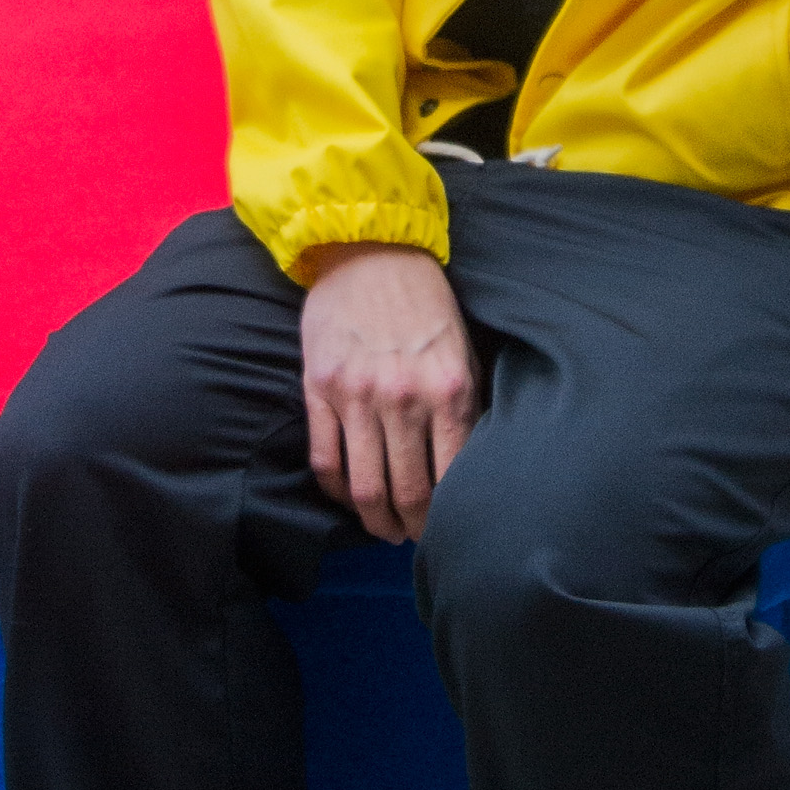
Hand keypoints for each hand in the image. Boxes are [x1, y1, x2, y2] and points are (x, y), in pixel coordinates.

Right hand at [299, 243, 478, 542]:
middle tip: (412, 539)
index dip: (447, 516)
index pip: (451, 478)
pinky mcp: (320, 388)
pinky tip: (348, 498)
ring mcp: (357, 395)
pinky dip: (335, 491)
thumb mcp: (464, 350)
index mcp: (449, 390)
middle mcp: (403, 398)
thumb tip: (470, 465)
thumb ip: (465, 406)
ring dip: (374, 520)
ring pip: (363, 486)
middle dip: (411, 528)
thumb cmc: (426, 302)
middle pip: (406, 491)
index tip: (446, 529)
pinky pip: (324, 458)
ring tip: (382, 529)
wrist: (371, 250)